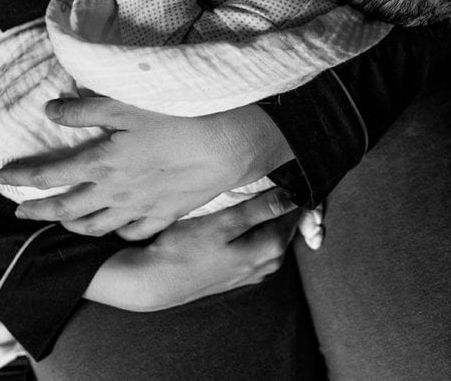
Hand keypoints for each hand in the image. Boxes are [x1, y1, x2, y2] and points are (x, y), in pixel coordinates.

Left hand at [0, 97, 293, 239]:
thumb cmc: (181, 117)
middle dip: (39, 212)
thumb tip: (51, 111)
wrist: (231, 144)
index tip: (3, 178)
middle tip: (21, 214)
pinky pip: (134, 233)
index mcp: (102, 162)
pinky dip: (118, 234)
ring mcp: (141, 208)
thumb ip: (85, 109)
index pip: (50, 174)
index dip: (23, 177)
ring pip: (97, 227)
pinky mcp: (168, 214)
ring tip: (63, 224)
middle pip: (67, 209)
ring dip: (73, 227)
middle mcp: (115, 192)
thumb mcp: (128, 103)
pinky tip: (115, 230)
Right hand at [84, 188, 300, 310]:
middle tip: (258, 176)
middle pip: (285, 220)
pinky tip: (232, 216)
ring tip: (243, 193)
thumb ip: (262, 208)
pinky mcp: (241, 271)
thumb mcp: (224, 223)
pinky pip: (255, 241)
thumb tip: (295, 193)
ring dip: (262, 212)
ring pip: (269, 229)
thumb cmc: (184, 249)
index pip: (297, 210)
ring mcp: (256, 270)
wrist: (152, 281)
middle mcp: (271, 263)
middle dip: (277, 199)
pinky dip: (250, 227)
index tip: (278, 169)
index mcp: (272, 249)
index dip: (291, 187)